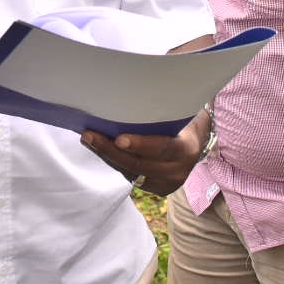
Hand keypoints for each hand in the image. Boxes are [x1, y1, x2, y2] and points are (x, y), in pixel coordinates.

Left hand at [82, 115, 204, 195]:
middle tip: (89, 136)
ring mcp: (166, 184)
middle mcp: (178, 171)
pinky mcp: (155, 189)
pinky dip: (113, 162)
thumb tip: (132, 94)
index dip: (140, 145)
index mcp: (187, 149)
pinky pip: (130, 176)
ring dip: (106, 156)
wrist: (196, 145)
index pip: (162, 148)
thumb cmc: (184, 122)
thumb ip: (164, 112)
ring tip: (87, 140)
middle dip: (110, 150)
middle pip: (139, 164)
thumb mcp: (181, 115)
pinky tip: (98, 149)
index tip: (118, 139)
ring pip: (130, 172)